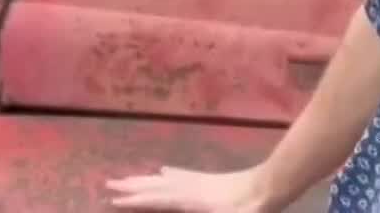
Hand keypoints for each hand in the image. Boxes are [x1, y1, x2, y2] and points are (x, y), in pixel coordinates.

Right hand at [103, 165, 273, 211]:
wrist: (271, 185)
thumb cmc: (252, 208)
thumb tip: (173, 181)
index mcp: (193, 199)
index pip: (159, 199)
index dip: (136, 200)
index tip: (113, 199)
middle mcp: (191, 187)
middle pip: (156, 185)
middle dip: (131, 186)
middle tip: (108, 184)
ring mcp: (199, 182)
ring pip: (165, 179)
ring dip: (144, 179)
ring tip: (126, 178)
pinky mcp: (208, 180)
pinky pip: (181, 176)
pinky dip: (167, 175)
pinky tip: (163, 171)